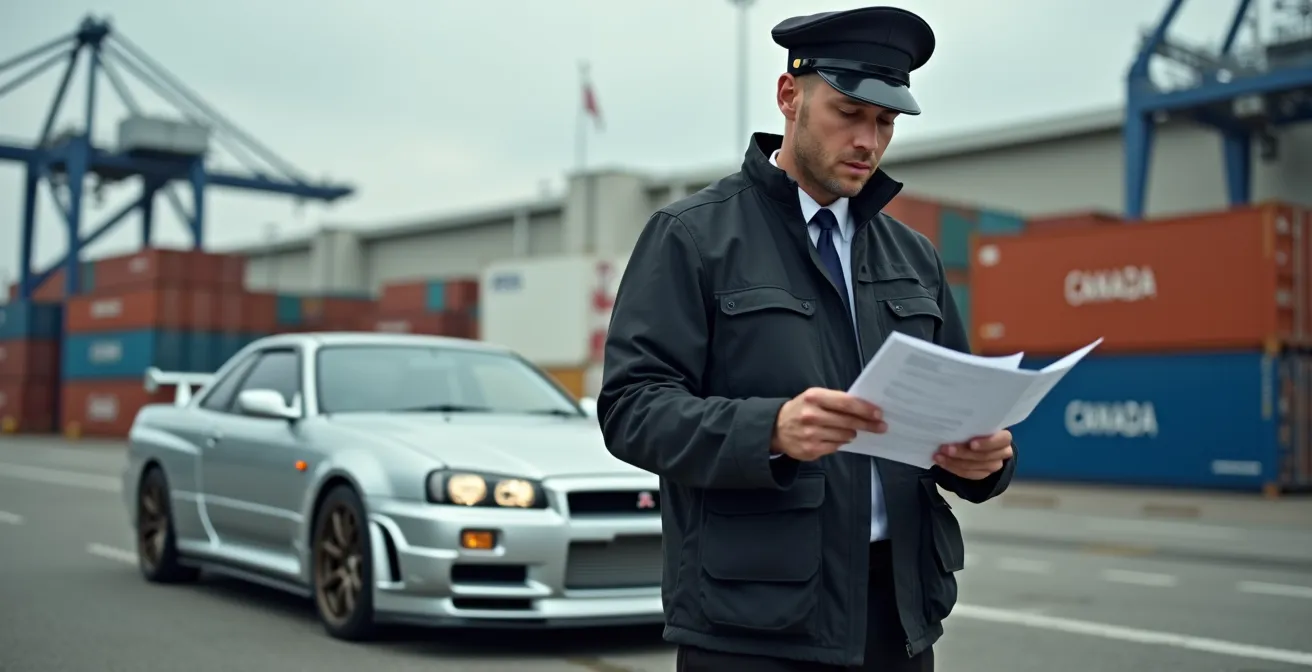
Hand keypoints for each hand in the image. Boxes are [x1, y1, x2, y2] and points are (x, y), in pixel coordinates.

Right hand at [771, 387, 886, 460]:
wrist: (776, 428)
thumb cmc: (801, 409)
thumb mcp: (814, 397)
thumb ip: (836, 401)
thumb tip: (864, 409)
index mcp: (814, 397)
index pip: (846, 403)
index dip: (865, 409)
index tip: (878, 413)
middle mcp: (811, 415)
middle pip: (848, 421)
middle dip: (868, 424)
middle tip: (881, 426)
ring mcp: (811, 434)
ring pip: (844, 436)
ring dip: (851, 433)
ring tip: (850, 430)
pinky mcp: (811, 449)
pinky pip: (835, 447)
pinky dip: (839, 442)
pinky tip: (834, 437)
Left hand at [933, 430, 1012, 479]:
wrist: (981, 443)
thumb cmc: (978, 429)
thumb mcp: (978, 424)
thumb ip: (971, 424)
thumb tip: (952, 421)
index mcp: (1004, 438)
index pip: (1002, 440)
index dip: (987, 443)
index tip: (971, 443)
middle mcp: (1002, 453)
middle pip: (984, 456)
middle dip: (963, 453)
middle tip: (945, 448)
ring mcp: (994, 465)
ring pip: (974, 467)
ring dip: (954, 462)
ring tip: (939, 455)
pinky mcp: (983, 474)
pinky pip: (968, 474)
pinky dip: (953, 468)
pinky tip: (942, 462)